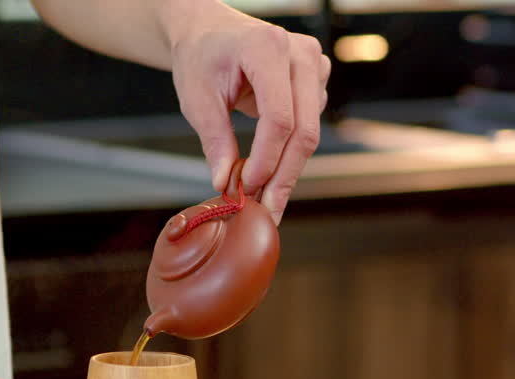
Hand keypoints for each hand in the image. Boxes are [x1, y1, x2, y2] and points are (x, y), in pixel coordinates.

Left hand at [168, 7, 330, 223]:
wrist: (210, 32)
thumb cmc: (201, 56)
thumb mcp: (197, 98)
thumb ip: (214, 140)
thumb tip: (224, 182)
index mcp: (267, 48)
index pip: (279, 118)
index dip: (265, 160)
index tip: (246, 188)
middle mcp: (300, 54)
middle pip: (303, 131)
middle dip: (283, 176)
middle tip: (266, 210)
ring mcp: (315, 65)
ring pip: (310, 133)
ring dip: (287, 169)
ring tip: (263, 196)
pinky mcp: (317, 80)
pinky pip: (309, 126)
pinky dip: (289, 153)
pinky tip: (270, 170)